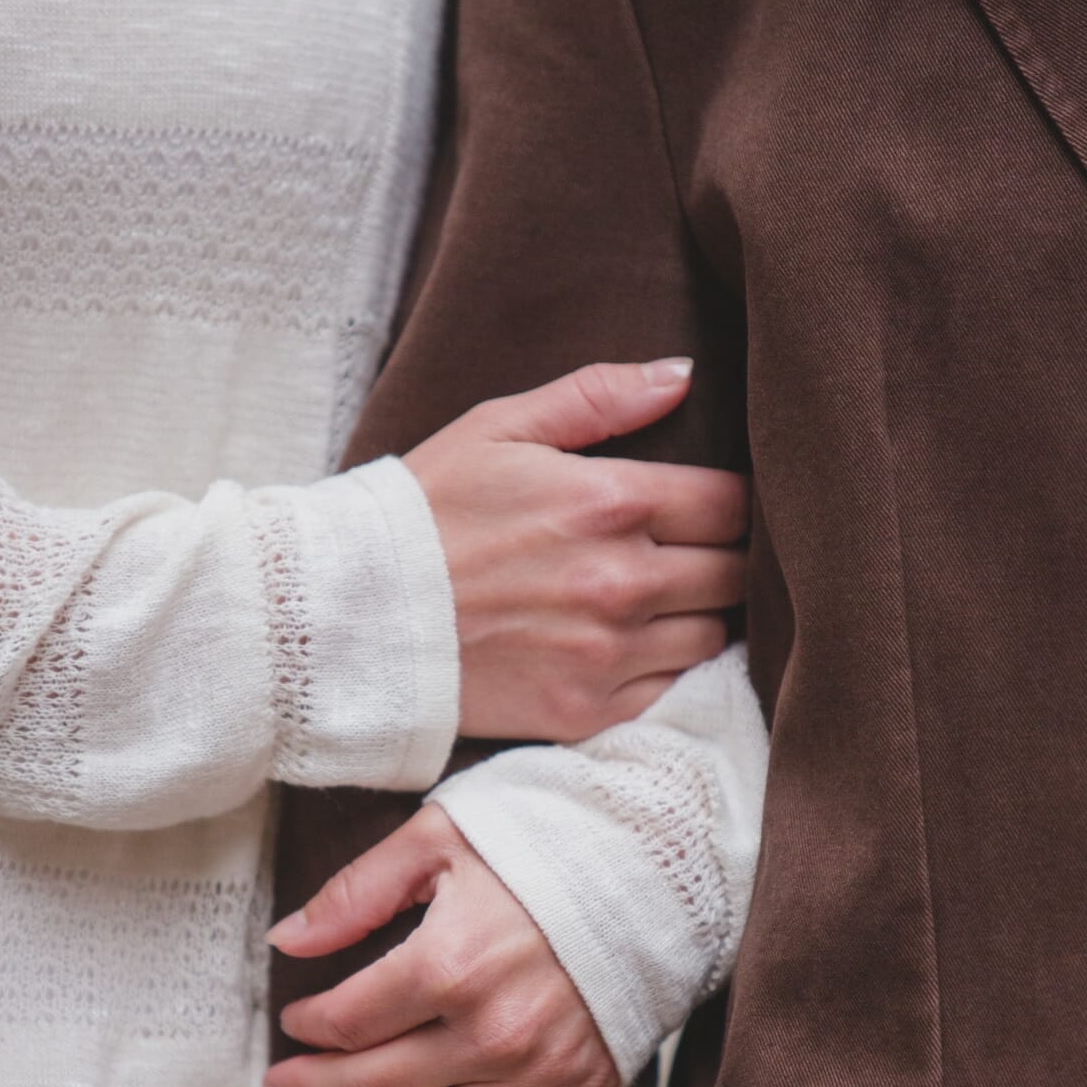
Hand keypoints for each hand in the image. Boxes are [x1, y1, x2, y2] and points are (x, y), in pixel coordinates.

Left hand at [265, 805, 618, 1086]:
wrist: (661, 864)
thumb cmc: (545, 840)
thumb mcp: (441, 837)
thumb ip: (358, 891)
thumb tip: (287, 940)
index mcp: (450, 964)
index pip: (350, 1021)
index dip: (308, 1029)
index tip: (294, 1024)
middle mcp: (490, 1032)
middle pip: (376, 1085)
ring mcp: (536, 1072)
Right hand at [406, 360, 747, 741]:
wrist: (350, 616)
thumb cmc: (423, 513)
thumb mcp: (498, 429)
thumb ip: (598, 397)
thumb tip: (683, 375)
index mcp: (612, 503)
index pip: (733, 504)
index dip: (733, 502)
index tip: (712, 506)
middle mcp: (623, 582)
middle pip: (736, 573)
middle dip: (725, 558)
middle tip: (694, 553)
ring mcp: (607, 654)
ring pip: (712, 635)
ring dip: (699, 615)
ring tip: (663, 600)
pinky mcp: (585, 711)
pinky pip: (668, 690)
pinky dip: (663, 669)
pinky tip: (627, 646)